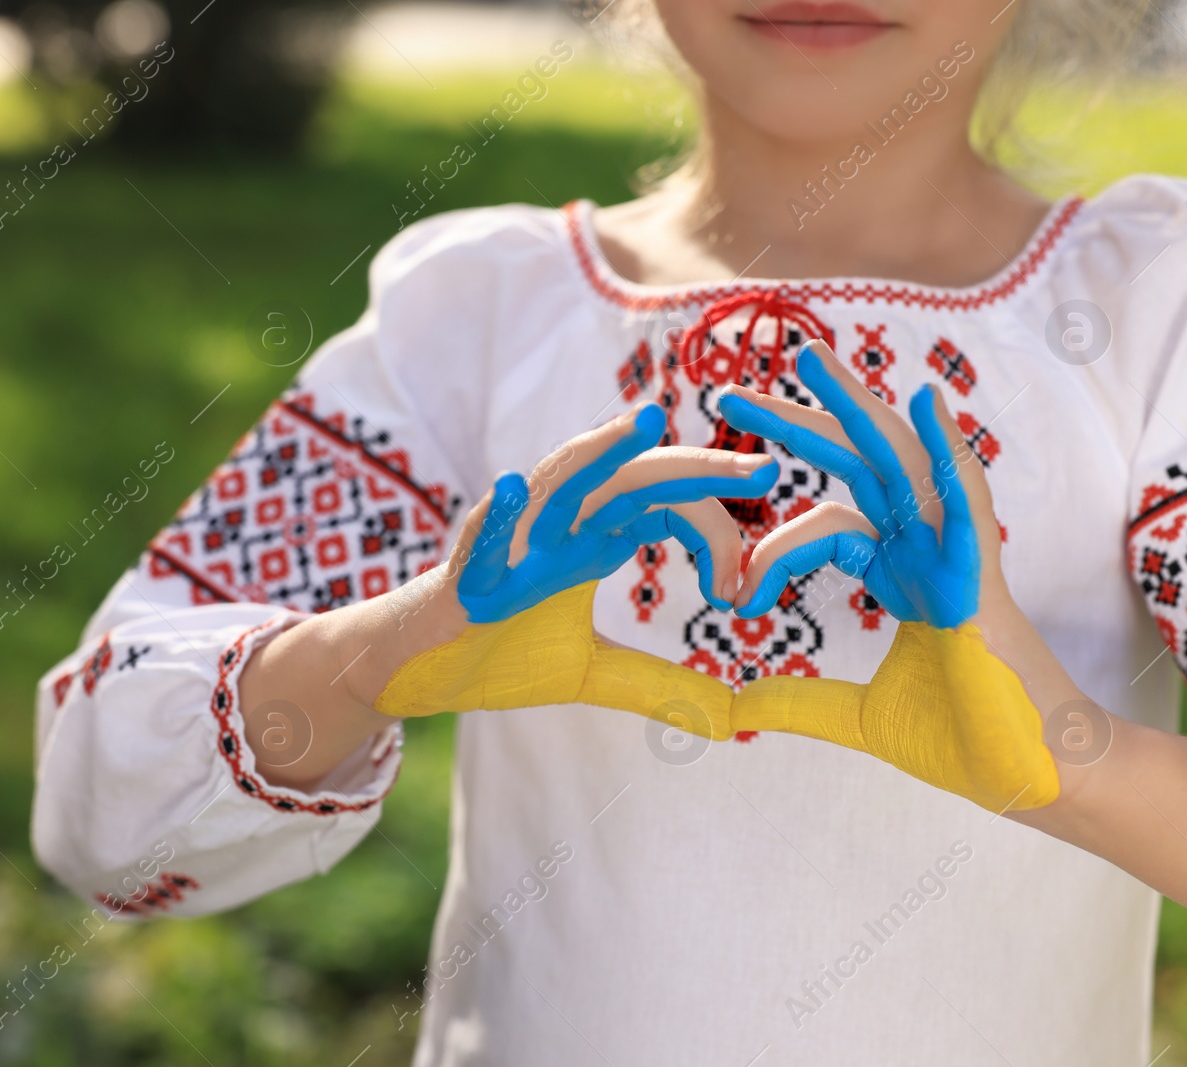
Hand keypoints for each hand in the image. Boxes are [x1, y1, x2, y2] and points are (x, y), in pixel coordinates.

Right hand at [374, 403, 777, 735]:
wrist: (422, 670)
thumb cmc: (502, 651)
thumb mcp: (593, 674)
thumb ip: (660, 687)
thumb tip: (731, 717)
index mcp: (595, 535)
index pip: (672, 507)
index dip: (719, 537)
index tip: (742, 595)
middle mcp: (560, 523)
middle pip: (636, 479)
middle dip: (697, 469)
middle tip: (764, 471)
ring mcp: (512, 540)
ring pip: (560, 480)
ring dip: (601, 451)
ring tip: (646, 422)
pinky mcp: (465, 570)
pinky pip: (480, 534)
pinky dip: (496, 512)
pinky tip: (511, 485)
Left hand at [717, 341, 1059, 811]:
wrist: (1029, 776)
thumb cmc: (965, 741)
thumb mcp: (855, 718)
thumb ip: (796, 704)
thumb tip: (731, 711)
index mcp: (898, 571)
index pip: (823, 522)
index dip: (770, 546)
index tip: (733, 597)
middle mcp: (924, 548)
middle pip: (852, 466)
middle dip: (794, 423)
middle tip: (728, 391)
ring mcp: (954, 554)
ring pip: (900, 461)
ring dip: (855, 405)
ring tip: (807, 356)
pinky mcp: (980, 576)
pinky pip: (967, 500)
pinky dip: (947, 450)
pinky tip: (925, 402)